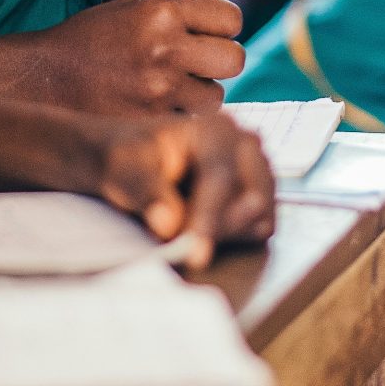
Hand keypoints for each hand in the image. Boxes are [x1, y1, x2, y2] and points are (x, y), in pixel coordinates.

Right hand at [33, 0, 244, 114]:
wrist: (44, 78)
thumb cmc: (90, 41)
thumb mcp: (132, 9)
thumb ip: (178, 13)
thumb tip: (223, 25)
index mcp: (163, 11)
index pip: (231, 18)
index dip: (222, 27)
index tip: (209, 34)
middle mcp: (166, 48)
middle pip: (234, 59)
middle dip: (219, 62)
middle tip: (198, 65)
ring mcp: (160, 89)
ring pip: (215, 97)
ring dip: (199, 96)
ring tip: (170, 90)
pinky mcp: (152, 123)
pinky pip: (189, 122)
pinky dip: (178, 118)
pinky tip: (154, 109)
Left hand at [86, 110, 275, 266]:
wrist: (132, 161)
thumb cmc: (128, 161)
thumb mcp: (123, 169)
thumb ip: (146, 192)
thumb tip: (169, 223)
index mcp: (216, 128)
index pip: (221, 180)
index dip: (209, 220)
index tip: (195, 257)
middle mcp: (246, 144)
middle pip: (253, 202)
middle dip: (219, 229)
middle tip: (183, 246)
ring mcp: (259, 169)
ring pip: (259, 219)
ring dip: (224, 234)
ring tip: (186, 229)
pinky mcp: (261, 194)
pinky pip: (260, 228)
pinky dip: (233, 236)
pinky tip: (203, 227)